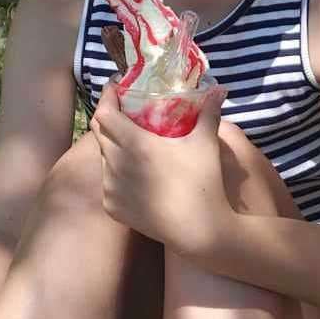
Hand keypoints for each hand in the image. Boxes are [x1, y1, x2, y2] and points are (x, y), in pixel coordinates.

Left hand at [91, 84, 228, 253]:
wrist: (197, 229)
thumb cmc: (202, 182)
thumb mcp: (206, 143)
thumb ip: (208, 113)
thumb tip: (219, 89)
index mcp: (133, 143)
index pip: (104, 112)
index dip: (108, 98)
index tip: (117, 90)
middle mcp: (114, 163)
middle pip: (99, 133)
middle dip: (110, 119)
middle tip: (126, 114)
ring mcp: (110, 187)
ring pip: (103, 158)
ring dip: (114, 148)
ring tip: (134, 147)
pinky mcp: (111, 207)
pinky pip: (108, 183)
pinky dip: (118, 175)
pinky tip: (137, 177)